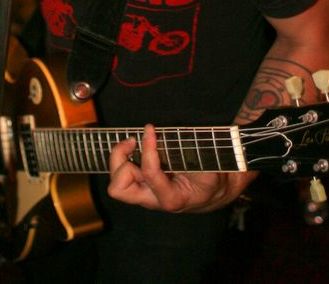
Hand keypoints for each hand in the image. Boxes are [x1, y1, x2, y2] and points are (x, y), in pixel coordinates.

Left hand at [107, 124, 255, 212]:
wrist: (213, 193)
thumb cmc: (212, 182)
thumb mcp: (212, 173)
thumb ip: (203, 164)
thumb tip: (195, 146)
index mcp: (171, 198)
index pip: (149, 173)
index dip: (148, 149)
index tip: (151, 129)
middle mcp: (152, 199)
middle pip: (119, 188)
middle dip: (120, 161)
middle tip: (133, 141)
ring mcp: (145, 192)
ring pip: (116, 181)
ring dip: (119, 158)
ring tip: (133, 141)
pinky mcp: (142, 185)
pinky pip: (122, 173)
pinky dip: (124, 157)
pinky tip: (136, 145)